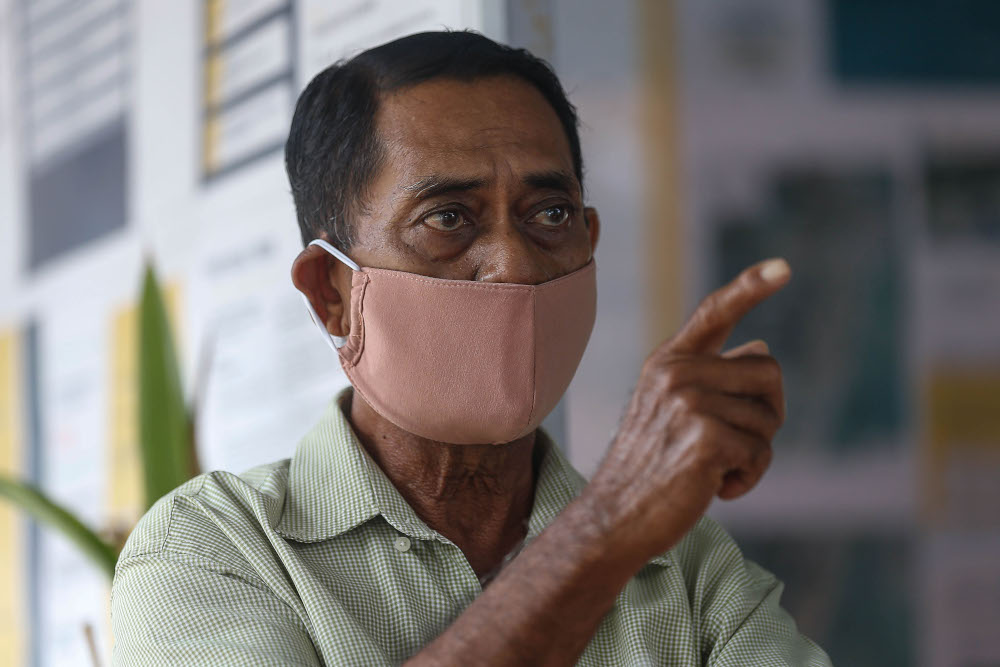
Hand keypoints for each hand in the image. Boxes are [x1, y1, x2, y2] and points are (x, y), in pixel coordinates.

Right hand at [585, 258, 790, 561]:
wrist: (615, 517)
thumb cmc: (650, 469)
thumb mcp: (669, 411)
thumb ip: (709, 378)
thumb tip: (761, 346)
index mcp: (668, 361)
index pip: (714, 312)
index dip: (751, 287)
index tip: (785, 267)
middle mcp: (676, 373)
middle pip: (769, 372)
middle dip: (768, 413)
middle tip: (736, 444)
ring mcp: (689, 403)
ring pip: (769, 419)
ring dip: (755, 454)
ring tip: (716, 471)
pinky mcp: (706, 437)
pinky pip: (762, 453)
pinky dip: (749, 479)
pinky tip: (717, 489)